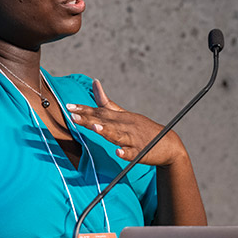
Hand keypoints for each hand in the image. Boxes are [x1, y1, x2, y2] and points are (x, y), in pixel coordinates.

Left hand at [66, 80, 188, 166]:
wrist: (169, 144)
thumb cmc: (143, 128)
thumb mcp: (125, 114)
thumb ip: (107, 102)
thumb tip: (94, 83)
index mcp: (121, 117)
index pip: (99, 112)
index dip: (84, 110)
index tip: (68, 107)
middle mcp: (126, 126)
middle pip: (105, 122)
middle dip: (89, 119)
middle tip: (73, 116)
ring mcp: (134, 139)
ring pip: (118, 135)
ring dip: (107, 132)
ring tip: (96, 128)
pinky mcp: (141, 152)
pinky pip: (133, 154)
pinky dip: (126, 153)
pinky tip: (119, 152)